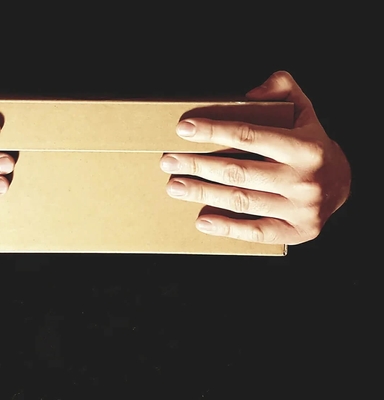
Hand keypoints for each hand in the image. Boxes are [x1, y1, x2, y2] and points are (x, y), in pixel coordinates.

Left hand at [160, 71, 350, 244]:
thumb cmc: (312, 146)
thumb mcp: (304, 111)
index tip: (184, 129)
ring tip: (175, 186)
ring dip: (202, 193)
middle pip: (238, 171)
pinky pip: (255, 231)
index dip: (213, 131)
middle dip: (198, 165)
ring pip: (241, 200)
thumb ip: (282, 89)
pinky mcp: (295, 232)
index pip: (249, 135)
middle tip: (169, 161)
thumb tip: (249, 93)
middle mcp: (304, 179)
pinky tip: (202, 219)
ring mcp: (300, 209)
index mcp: (304, 147)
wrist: (343, 185)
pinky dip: (226, 227)